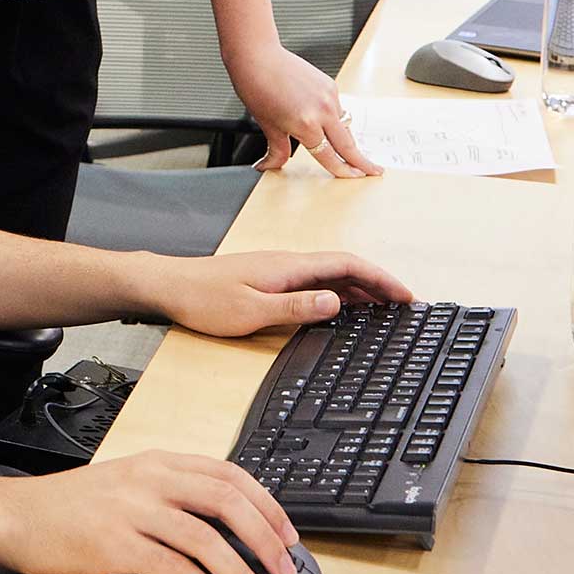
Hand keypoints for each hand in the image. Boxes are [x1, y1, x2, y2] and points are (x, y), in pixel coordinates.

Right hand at [0, 452, 302, 573]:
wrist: (16, 515)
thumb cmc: (70, 505)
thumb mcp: (126, 483)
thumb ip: (171, 495)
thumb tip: (229, 531)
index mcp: (157, 462)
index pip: (228, 474)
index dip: (267, 505)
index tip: (288, 534)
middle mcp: (149, 480)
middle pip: (226, 502)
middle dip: (266, 539)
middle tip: (286, 570)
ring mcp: (132, 511)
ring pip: (207, 540)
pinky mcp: (116, 545)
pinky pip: (177, 571)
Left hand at [140, 249, 412, 339]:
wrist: (168, 285)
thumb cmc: (203, 299)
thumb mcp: (251, 311)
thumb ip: (294, 306)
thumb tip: (336, 301)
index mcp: (288, 266)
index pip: (346, 264)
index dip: (380, 278)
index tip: (405, 295)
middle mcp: (287, 263)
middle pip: (344, 267)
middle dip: (377, 283)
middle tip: (404, 305)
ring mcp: (278, 269)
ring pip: (330, 274)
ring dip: (359, 287)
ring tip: (383, 308)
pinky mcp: (268, 278)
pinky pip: (313, 280)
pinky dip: (336, 291)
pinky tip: (340, 306)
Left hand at [229, 44, 379, 176]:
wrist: (258, 56)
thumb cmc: (257, 88)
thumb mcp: (268, 125)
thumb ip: (277, 150)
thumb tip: (270, 166)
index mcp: (307, 125)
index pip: (329, 156)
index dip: (343, 170)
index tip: (355, 177)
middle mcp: (322, 111)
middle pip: (348, 144)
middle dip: (362, 160)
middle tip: (375, 171)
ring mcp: (329, 96)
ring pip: (344, 126)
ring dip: (347, 139)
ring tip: (349, 150)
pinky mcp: (330, 85)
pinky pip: (338, 109)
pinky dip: (334, 119)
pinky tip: (323, 119)